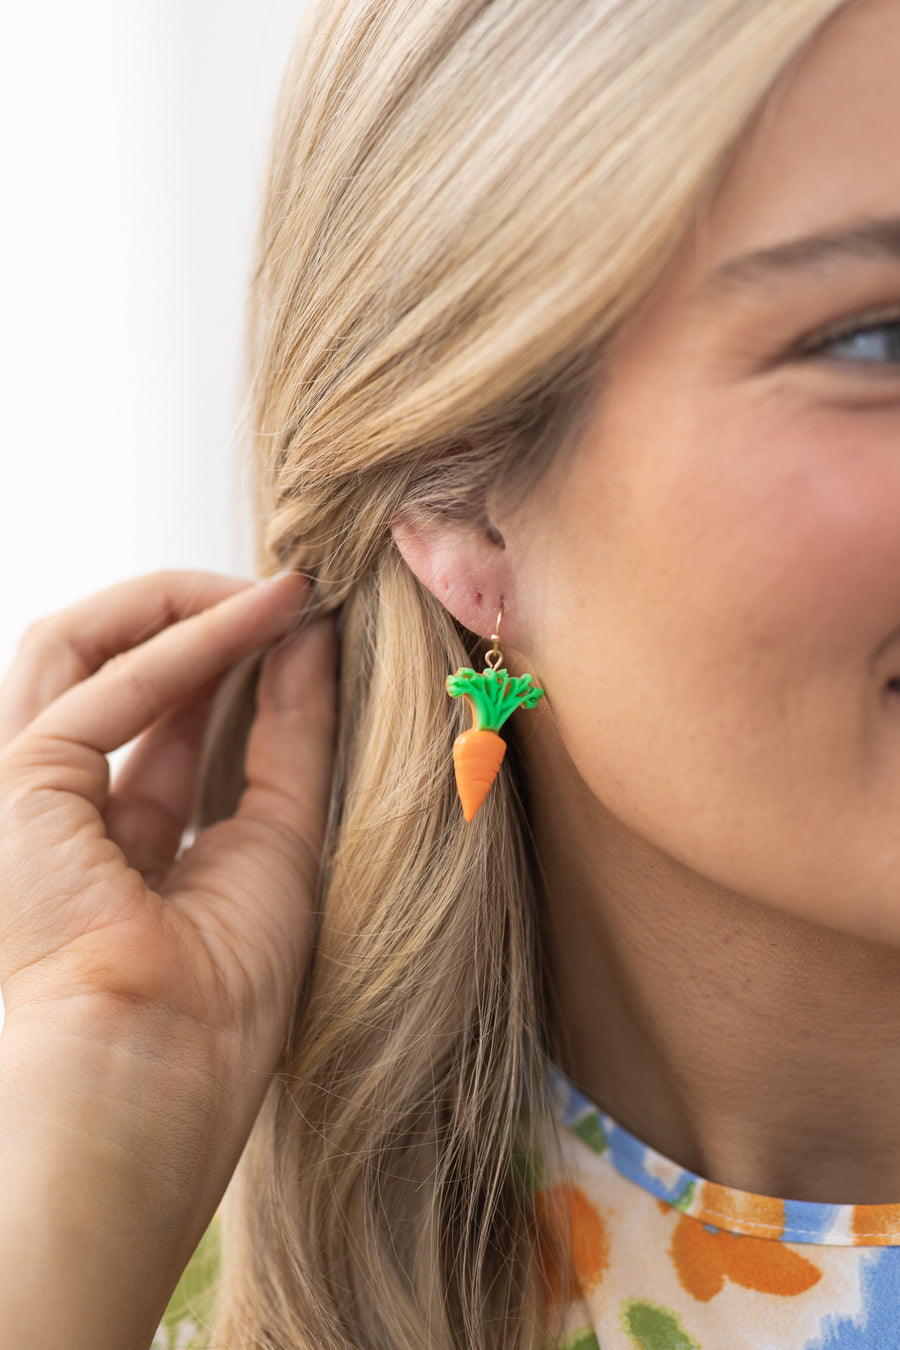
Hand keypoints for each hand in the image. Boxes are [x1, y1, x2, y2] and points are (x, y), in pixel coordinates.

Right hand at [0, 569, 335, 1074]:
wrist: (158, 1090)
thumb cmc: (216, 1007)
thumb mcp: (277, 841)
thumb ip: (289, 735)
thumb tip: (312, 635)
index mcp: (106, 845)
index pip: (154, 721)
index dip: (225, 663)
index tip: (303, 625)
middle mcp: (55, 810)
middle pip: (104, 671)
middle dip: (193, 620)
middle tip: (284, 595)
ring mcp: (22, 793)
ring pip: (78, 648)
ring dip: (180, 605)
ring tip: (273, 588)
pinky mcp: (18, 783)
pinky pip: (109, 685)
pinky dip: (192, 641)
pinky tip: (264, 615)